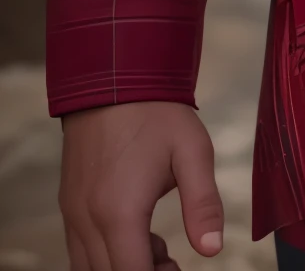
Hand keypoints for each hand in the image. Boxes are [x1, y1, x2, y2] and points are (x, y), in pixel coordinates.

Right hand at [59, 102, 223, 270]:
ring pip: (89, 266)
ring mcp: (73, 213)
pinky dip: (106, 253)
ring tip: (159, 246)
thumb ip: (203, 204)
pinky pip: (80, 248)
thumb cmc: (158, 112)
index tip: (179, 269)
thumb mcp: (192, 152)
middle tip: (173, 261)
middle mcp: (88, 220)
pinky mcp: (70, 203)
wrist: (115, 76)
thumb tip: (212, 249)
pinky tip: (137, 231)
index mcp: (119, 213)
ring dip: (123, 265)